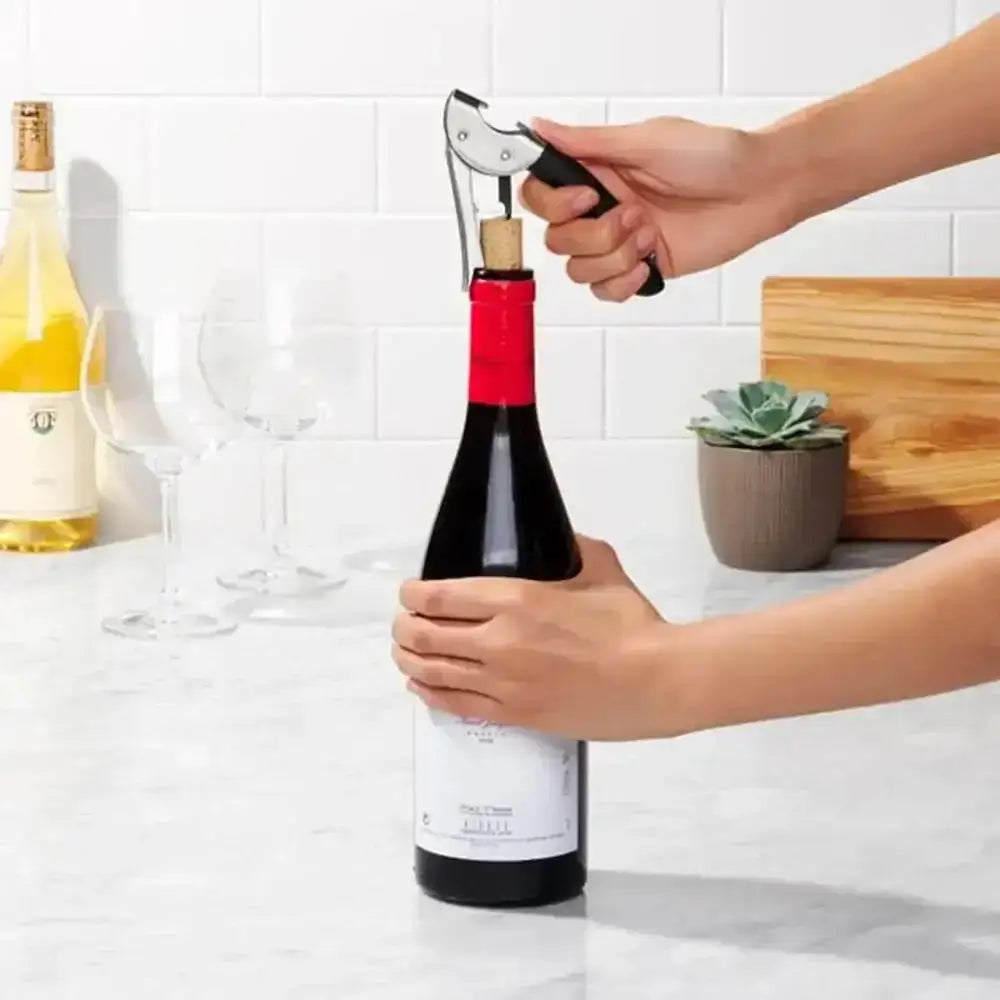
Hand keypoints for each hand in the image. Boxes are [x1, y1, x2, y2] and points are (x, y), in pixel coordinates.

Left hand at [392, 536, 671, 740]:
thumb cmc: (630, 624)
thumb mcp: (601, 567)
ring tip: (405, 653)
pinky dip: (430, 693)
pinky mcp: (515, 715)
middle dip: (404, 627)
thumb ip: (571, 548)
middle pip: (424, 634)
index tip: (410, 592)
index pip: (439, 596)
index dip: (413, 594)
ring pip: (433, 671)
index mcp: (515, 599)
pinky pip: (456, 706)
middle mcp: (498, 641)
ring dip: (409, 659)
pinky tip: (422, 686)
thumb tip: (558, 541)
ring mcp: (503, 683)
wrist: (655, 680)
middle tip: (405, 622)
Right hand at [520, 115, 793, 300]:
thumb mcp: (647, 140)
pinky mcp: (641, 269)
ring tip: (650, 234)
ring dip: (614, 256)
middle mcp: (602, 208)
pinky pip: (606, 292)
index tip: (588, 197)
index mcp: (597, 172)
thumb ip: (590, 142)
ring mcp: (620, 243)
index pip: (541, 196)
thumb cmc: (714, 156)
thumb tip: (540, 127)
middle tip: (635, 214)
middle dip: (593, 235)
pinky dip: (622, 283)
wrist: (759, 191)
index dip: (553, 204)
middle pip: (556, 240)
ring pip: (579, 270)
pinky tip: (648, 263)